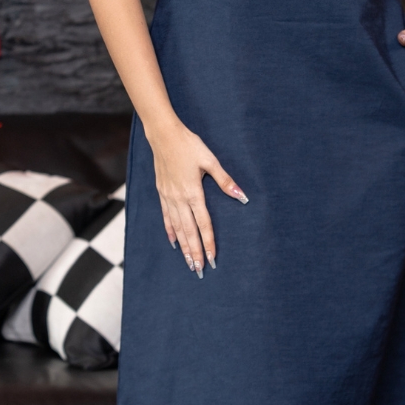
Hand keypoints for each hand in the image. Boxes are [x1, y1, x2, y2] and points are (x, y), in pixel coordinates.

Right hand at [147, 120, 247, 276]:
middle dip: (195, 252)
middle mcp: (179, 199)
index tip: (213, 259)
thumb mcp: (210, 160)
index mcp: (193, 192)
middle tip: (199, 270)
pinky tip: (173, 242)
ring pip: (177, 228)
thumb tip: (242, 196)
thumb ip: (225, 181)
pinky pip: (166, 217)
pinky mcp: (162, 193)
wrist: (163, 135)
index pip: (203, 224)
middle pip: (189, 231)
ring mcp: (168, 197)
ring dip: (183, 246)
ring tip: (188, 262)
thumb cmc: (189, 145)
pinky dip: (170, 231)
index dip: (208, 243)